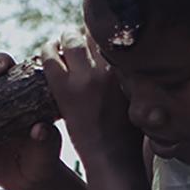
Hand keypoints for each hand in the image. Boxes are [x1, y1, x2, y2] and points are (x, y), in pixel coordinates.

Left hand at [41, 31, 137, 167]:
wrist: (113, 157)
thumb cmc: (131, 133)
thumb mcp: (140, 98)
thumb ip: (135, 77)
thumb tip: (137, 60)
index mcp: (130, 70)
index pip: (115, 36)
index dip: (105, 31)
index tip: (101, 32)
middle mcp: (109, 69)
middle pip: (94, 34)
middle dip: (86, 31)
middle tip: (80, 34)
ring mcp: (86, 78)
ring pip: (72, 40)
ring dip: (67, 37)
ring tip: (65, 39)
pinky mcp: (65, 89)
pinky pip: (50, 58)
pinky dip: (49, 49)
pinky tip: (49, 49)